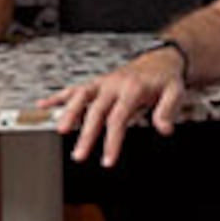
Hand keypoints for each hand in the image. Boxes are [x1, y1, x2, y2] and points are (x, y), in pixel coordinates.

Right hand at [48, 45, 186, 166]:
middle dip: (86, 134)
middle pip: (95, 110)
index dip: (112, 140)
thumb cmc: (165, 79)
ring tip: (60, 130)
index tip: (107, 160)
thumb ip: (167, 110)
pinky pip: (75, 89)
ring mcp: (103, 83)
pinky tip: (44, 105)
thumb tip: (164, 129)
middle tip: (78, 155)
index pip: (118, 118)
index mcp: (133, 89)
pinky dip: (58, 97)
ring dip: (68, 112)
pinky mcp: (96, 83)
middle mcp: (114, 84)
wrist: (160, 60)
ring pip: (80, 96)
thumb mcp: (176, 92)